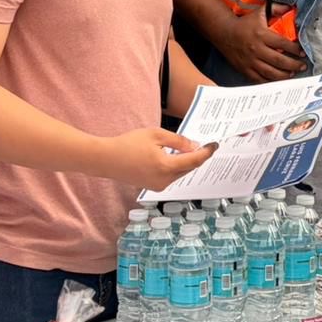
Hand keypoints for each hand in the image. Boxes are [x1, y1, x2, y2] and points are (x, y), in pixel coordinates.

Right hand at [102, 128, 216, 190]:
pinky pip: (171, 176)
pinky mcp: (153, 187)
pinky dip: (176, 167)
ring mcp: (158, 186)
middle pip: (189, 169)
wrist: (106, 159)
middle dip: (198, 157)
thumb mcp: (156, 135)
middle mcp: (164, 181)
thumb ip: (178, 141)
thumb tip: (195, 146)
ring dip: (186, 162)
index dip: (207, 152)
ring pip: (180, 173)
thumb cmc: (128, 144)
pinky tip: (176, 157)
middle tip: (205, 144)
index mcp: (166, 167)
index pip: (194, 161)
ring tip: (191, 149)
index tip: (215, 145)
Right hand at [216, 5, 306, 82]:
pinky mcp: (245, 69)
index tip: (302, 53)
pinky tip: (278, 80)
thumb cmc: (244, 24)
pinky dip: (270, 82)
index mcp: (261, 35)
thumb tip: (290, 8)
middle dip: (294, 65)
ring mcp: (250, 61)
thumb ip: (275, 9)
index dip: (295, 49)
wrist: (224, 33)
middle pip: (279, 61)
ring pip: (270, 72)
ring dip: (284, 75)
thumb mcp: (259, 13)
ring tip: (292, 74)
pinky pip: (259, 79)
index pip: (283, 44)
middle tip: (302, 66)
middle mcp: (256, 49)